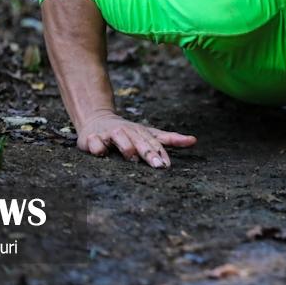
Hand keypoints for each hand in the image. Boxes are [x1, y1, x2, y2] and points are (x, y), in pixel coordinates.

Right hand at [76, 110, 196, 167]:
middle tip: (157, 165)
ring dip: (125, 145)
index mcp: (141, 133)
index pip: (153, 143)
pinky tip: (100, 152)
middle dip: (148, 152)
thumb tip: (194, 140)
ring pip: (119, 137)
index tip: (167, 165)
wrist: (97, 119)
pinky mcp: (91, 138)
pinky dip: (96, 146)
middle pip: (139, 140)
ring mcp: (109, 134)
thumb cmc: (128, 132)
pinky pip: (93, 142)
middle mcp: (127, 132)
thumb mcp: (149, 134)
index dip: (161, 153)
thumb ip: (170, 139)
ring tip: (132, 157)